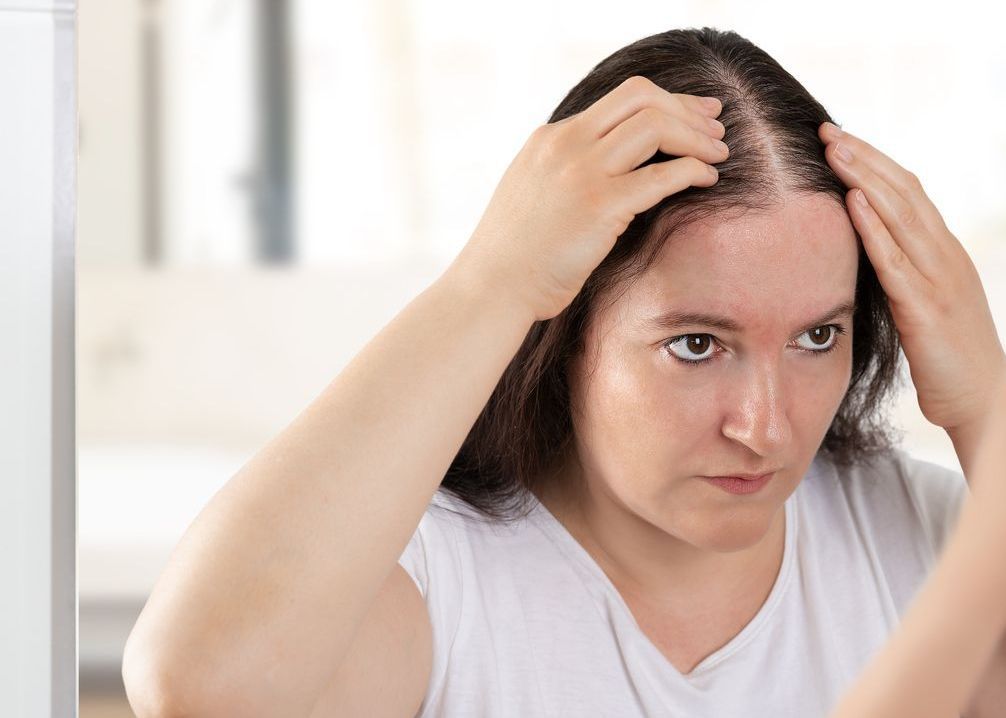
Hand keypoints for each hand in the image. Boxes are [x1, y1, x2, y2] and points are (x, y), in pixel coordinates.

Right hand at [452, 75, 728, 321]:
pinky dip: (693, 170)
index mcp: (550, 138)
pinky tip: (708, 179)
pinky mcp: (599, 207)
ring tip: (719, 155)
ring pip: (656, 126)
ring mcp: (581, 172)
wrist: (492, 288)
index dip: (668, 101)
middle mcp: (565, 145)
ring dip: (697, 138)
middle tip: (716, 128)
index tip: (695, 115)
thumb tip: (612, 170)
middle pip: (642, 98)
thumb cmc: (515, 256)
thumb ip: (565, 172)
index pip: (622, 98)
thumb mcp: (534, 194)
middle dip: (687, 109)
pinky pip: (662, 175)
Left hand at [818, 121, 1005, 430]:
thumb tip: (867, 248)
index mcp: (943, 251)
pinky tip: (853, 202)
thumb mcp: (923, 301)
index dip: (875, 161)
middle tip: (827, 129)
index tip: (841, 138)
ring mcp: (938, 278)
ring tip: (833, 150)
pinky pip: (895, 260)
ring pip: (899, 215)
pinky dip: (873, 227)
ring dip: (864, 178)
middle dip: (864, 157)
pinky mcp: (925, 308)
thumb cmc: (947, 355)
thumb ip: (903, 271)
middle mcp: (944, 254)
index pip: (908, 192)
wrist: (983, 399)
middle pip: (903, 191)